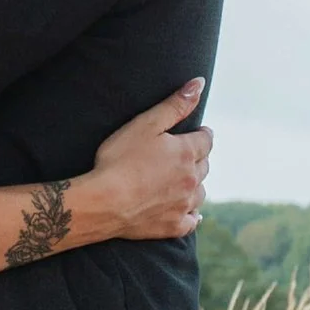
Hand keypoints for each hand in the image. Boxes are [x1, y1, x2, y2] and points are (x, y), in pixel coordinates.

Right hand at [80, 82, 210, 240]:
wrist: (103, 203)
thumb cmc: (119, 160)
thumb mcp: (145, 124)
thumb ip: (174, 105)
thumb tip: (199, 83)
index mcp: (187, 153)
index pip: (206, 139)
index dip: (201, 134)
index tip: (196, 133)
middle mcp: (192, 179)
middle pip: (205, 165)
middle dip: (198, 158)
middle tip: (184, 155)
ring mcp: (184, 205)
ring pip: (201, 192)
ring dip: (195, 185)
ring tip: (183, 181)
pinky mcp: (174, 226)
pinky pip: (192, 220)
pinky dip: (192, 214)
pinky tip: (189, 212)